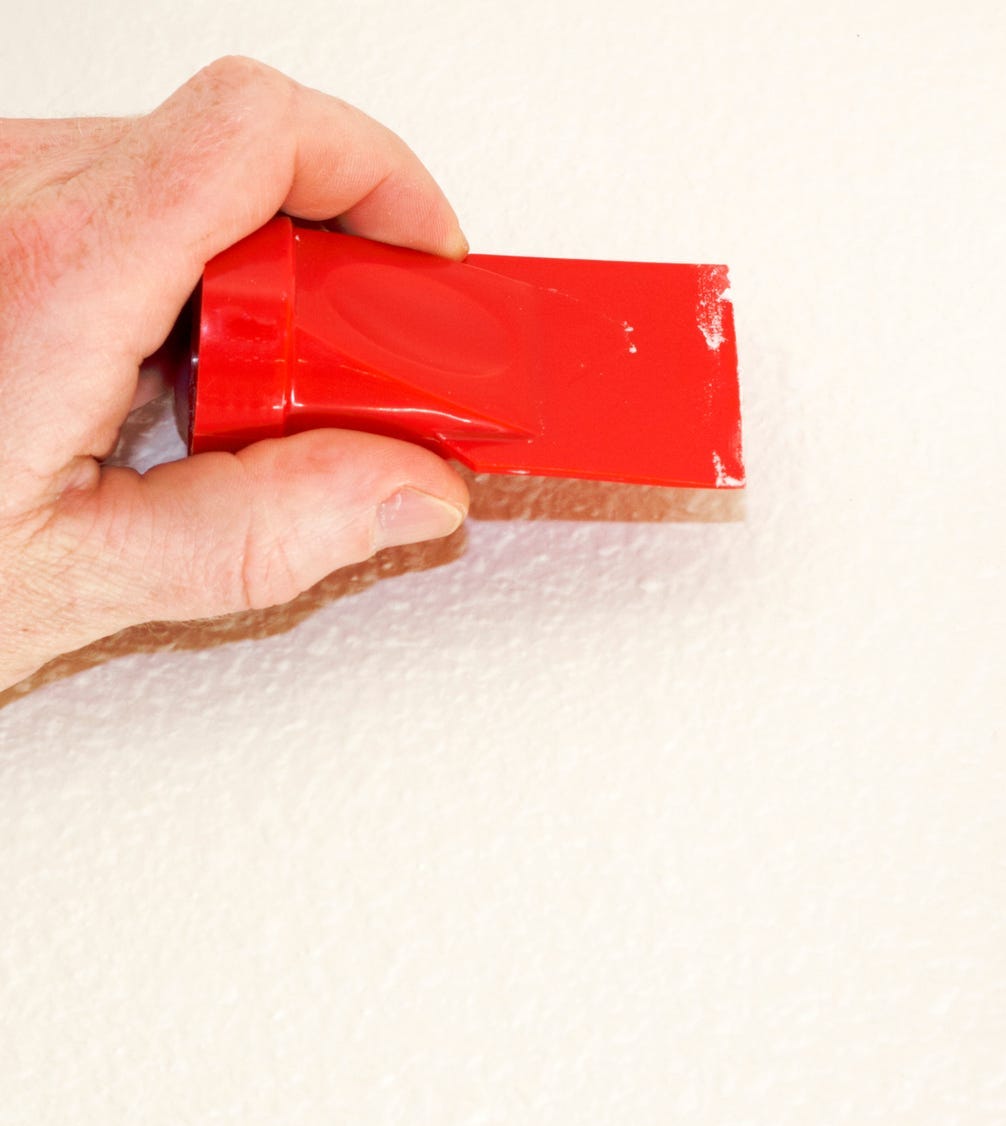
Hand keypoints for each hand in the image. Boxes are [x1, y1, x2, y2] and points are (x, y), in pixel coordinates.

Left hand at [0, 57, 470, 691]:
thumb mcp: (72, 584)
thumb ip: (267, 533)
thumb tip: (407, 489)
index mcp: (45, 277)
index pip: (260, 129)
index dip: (380, 177)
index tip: (427, 275)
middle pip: (235, 159)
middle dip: (326, 273)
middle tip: (332, 391)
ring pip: (173, 179)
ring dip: (240, 285)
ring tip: (206, 406)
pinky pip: (106, 200)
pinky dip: (166, 283)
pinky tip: (137, 382)